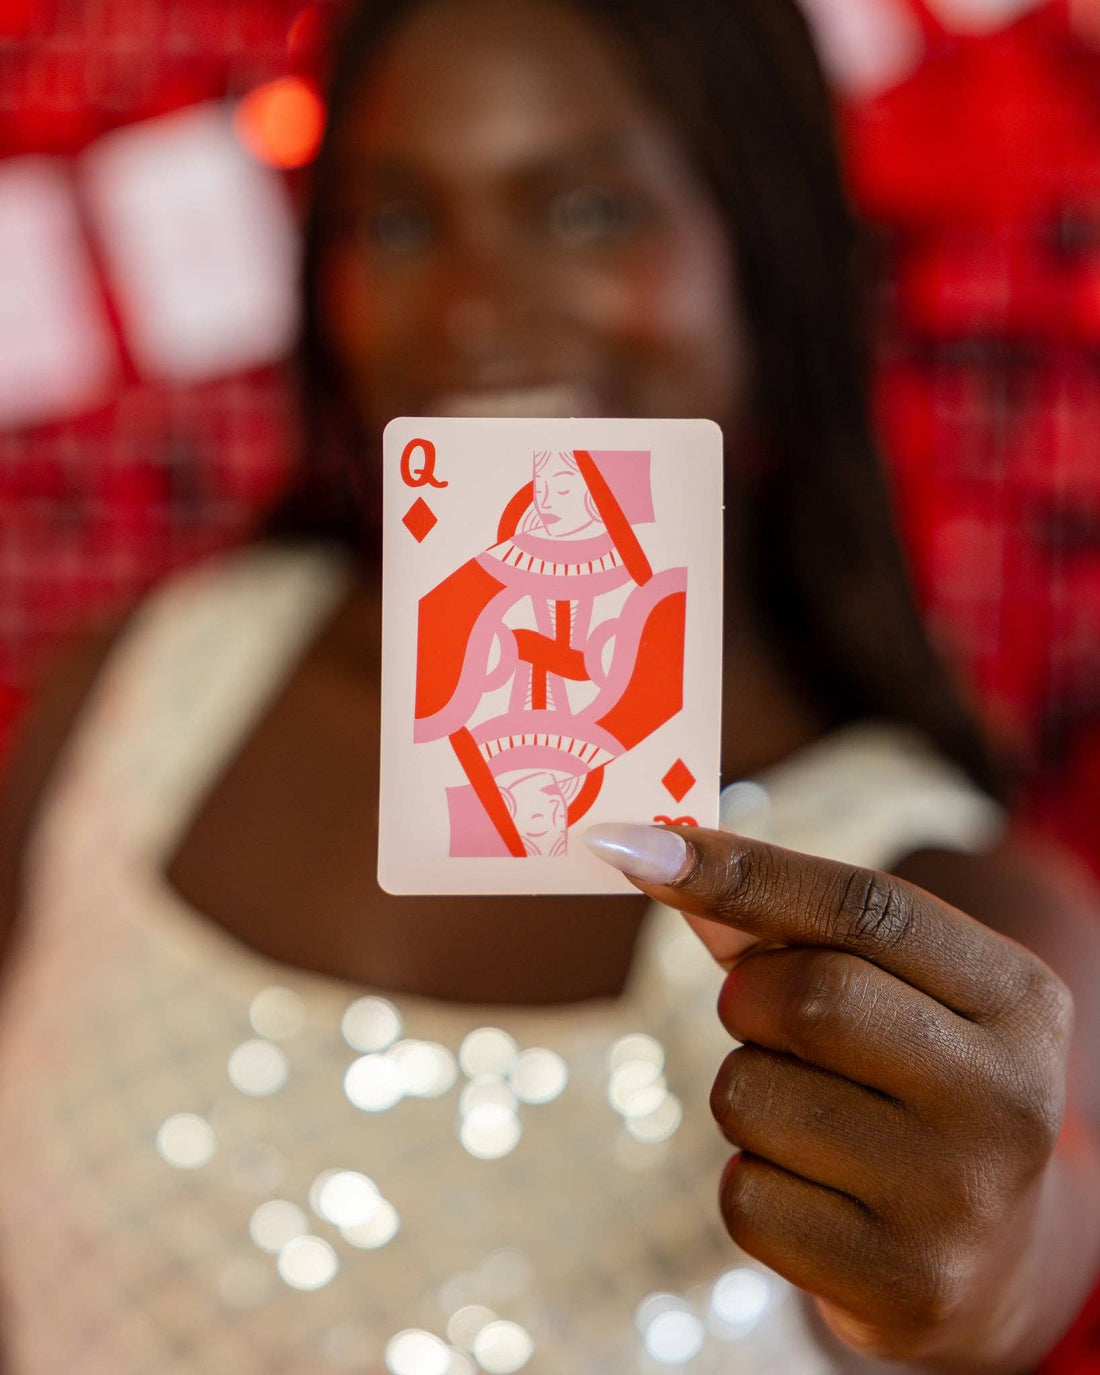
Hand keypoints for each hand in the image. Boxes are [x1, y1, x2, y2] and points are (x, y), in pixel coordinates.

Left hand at [584, 822, 1074, 1367]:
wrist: (990, 1257)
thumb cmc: (908, 1082)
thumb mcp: (889, 992)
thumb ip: (785, 926)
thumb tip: (659, 857)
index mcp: (1018, 997)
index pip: (866, 907)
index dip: (742, 871)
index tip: (636, 843)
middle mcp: (1010, 1097)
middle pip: (806, 997)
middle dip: (748, 1001)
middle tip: (765, 1019)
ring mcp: (962, 1200)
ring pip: (752, 1097)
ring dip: (744, 1094)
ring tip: (810, 1119)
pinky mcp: (906, 1284)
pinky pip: (746, 1199)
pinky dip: (751, 1182)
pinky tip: (813, 1193)